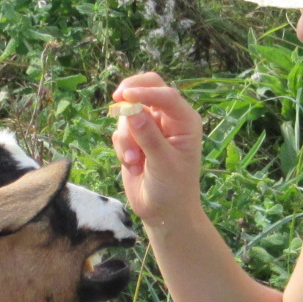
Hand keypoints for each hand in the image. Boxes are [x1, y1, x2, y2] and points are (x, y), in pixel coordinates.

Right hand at [109, 73, 203, 232]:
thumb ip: (148, 136)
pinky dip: (121, 147)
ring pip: (129, 113)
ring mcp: (151, 128)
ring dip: (126, 137)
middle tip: (117, 99)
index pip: (166, 95)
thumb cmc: (173, 189)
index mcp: (185, 121)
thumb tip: (131, 109)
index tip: (124, 97)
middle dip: (131, 93)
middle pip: (148, 87)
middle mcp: (169, 120)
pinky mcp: (135, 139)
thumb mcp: (163, 163)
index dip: (145, 92)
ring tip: (134, 161)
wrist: (164, 214)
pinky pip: (120, 131)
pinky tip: (132, 165)